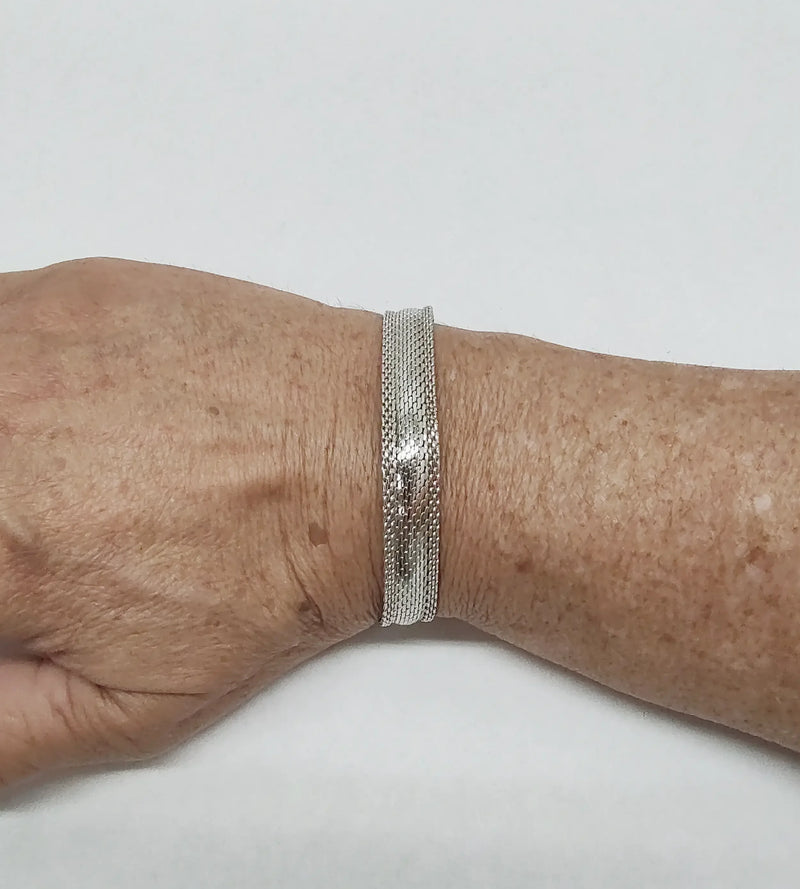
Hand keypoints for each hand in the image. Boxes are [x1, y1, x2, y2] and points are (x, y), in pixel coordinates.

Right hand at [0, 258, 382, 788]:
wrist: (366, 459)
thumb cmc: (277, 572)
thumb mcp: (136, 707)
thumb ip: (0, 735)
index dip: (2, 583)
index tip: (26, 577)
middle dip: (4, 525)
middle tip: (50, 533)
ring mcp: (19, 350)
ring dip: (2, 448)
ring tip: (62, 478)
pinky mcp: (65, 294)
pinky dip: (8, 376)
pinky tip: (59, 407)